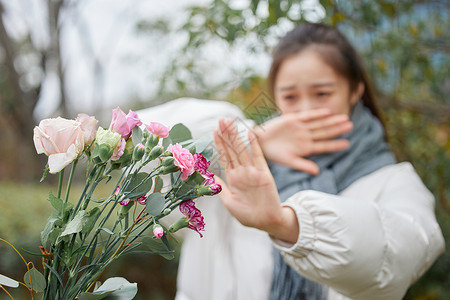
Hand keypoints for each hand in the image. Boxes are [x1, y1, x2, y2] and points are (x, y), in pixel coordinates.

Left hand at [214, 119, 298, 242]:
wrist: (267, 222)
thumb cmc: (248, 215)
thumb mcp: (229, 202)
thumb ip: (219, 187)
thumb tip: (208, 175)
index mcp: (233, 178)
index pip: (225, 157)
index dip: (220, 144)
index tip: (214, 131)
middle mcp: (242, 172)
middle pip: (232, 149)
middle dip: (227, 134)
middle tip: (222, 119)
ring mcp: (253, 172)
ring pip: (242, 150)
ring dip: (235, 136)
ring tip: (230, 122)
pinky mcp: (264, 174)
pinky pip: (258, 157)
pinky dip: (254, 145)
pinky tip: (250, 133)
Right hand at [254, 109, 352, 174]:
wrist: (258, 142)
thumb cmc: (273, 154)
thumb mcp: (289, 161)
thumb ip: (303, 165)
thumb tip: (317, 172)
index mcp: (306, 148)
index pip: (324, 146)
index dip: (335, 145)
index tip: (347, 144)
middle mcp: (305, 137)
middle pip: (324, 132)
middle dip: (337, 129)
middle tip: (350, 125)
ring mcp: (300, 127)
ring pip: (319, 123)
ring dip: (331, 121)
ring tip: (344, 118)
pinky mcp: (293, 119)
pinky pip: (307, 116)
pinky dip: (317, 114)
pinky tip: (327, 112)